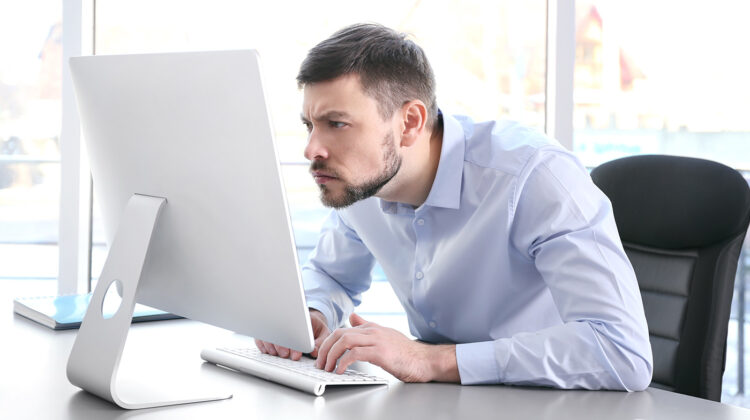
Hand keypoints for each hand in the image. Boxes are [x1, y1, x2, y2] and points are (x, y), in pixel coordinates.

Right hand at [255, 308, 330, 359]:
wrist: (309, 319)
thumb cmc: (316, 327)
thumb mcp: (324, 333)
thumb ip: (320, 342)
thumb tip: (314, 352)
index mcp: (302, 317)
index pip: (296, 328)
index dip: (295, 344)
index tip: (296, 355)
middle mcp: (287, 318)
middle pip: (278, 329)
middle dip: (281, 345)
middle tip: (285, 355)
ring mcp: (277, 323)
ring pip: (268, 332)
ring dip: (270, 345)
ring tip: (276, 354)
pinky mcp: (270, 328)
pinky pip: (261, 335)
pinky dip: (262, 343)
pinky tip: (267, 351)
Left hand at [315, 313, 459, 382]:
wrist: (426, 360)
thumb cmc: (407, 352)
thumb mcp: (384, 335)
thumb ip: (367, 326)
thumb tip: (352, 316)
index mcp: (371, 328)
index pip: (342, 330)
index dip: (328, 343)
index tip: (322, 355)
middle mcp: (372, 331)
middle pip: (339, 333)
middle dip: (325, 348)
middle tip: (320, 363)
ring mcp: (377, 340)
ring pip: (345, 341)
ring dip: (331, 355)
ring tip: (327, 367)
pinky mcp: (381, 352)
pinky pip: (356, 353)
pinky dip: (344, 362)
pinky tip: (341, 370)